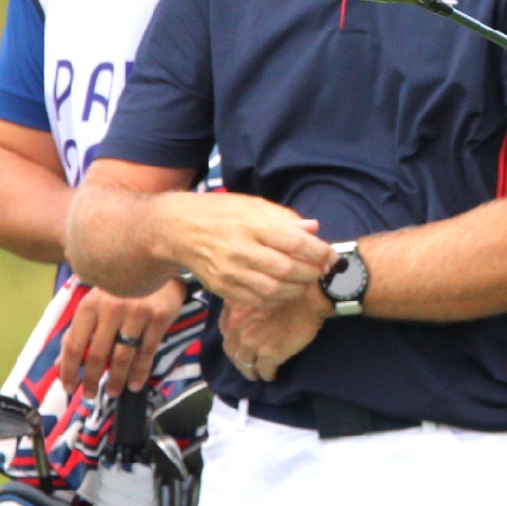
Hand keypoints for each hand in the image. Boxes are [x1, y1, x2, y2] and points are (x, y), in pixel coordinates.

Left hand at [56, 277, 187, 405]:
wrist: (156, 262)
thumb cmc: (121, 290)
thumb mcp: (95, 306)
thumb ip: (78, 333)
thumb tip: (60, 364)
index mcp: (89, 305)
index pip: (74, 344)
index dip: (69, 369)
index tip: (67, 388)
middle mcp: (111, 309)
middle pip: (97, 353)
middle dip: (91, 379)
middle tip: (89, 396)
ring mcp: (136, 313)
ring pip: (123, 356)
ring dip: (116, 379)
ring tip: (112, 393)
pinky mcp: (159, 318)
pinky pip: (147, 351)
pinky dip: (141, 371)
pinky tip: (135, 384)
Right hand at [164, 192, 327, 305]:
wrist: (175, 229)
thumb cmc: (220, 213)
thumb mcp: (251, 205)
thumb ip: (285, 217)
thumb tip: (315, 228)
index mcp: (250, 224)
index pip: (295, 241)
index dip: (319, 251)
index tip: (331, 255)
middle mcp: (240, 249)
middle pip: (287, 268)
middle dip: (312, 273)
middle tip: (321, 271)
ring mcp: (230, 271)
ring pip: (275, 290)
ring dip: (298, 289)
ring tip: (306, 282)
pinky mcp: (222, 287)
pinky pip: (257, 301)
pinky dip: (277, 299)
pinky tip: (285, 290)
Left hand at [218, 284, 329, 382]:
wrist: (309, 298)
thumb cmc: (289, 291)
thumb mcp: (257, 292)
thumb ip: (245, 302)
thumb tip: (245, 314)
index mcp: (233, 308)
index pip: (223, 329)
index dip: (231, 339)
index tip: (238, 344)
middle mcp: (237, 326)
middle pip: (230, 350)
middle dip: (237, 360)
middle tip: (246, 365)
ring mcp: (251, 341)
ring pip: (244, 363)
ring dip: (250, 372)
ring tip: (257, 375)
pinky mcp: (269, 354)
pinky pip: (263, 371)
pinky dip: (267, 375)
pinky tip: (272, 376)